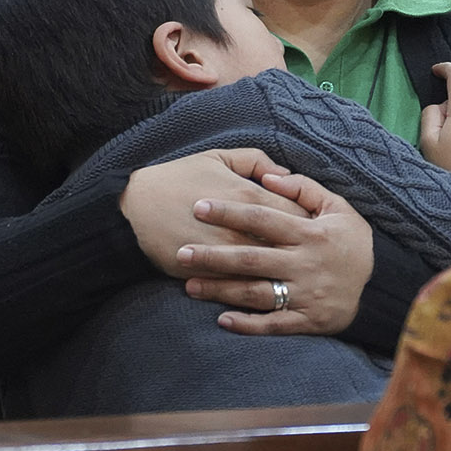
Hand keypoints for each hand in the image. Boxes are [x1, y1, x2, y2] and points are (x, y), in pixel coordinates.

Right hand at [120, 149, 303, 277]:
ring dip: (284, 274)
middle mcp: (243, 226)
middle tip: (314, 255)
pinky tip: (268, 294)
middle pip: (287, 243)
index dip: (310, 220)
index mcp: (249, 194)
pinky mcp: (210, 273)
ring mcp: (226, 253)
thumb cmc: (178, 177)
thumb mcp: (217, 156)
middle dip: (303, 250)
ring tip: (295, 276)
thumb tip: (284, 172)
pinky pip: (241, 287)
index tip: (316, 226)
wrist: (134, 208)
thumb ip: (256, 161)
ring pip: (267, 269)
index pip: (295, 210)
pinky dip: (257, 291)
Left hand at [179, 172, 372, 335]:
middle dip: (214, 255)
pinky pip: (274, 325)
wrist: (381, 284)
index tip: (199, 206)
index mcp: (310, 233)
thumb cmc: (349, 241)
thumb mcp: (337, 207)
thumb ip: (303, 188)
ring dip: (221, 290)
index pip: (263, 219)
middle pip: (252, 258)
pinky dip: (248, 324)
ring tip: (189, 284)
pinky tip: (222, 319)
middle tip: (180, 252)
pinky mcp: (308, 321)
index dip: (230, 212)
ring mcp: (306, 295)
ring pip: (257, 293)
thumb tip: (267, 178)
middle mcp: (305, 264)